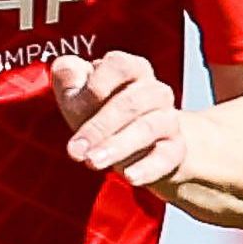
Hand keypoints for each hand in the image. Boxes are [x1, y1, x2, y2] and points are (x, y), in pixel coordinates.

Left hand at [49, 50, 188, 193]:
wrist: (139, 148)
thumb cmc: (101, 113)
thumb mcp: (78, 92)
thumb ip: (68, 75)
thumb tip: (67, 71)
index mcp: (131, 68)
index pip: (119, 66)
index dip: (96, 86)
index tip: (74, 107)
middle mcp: (154, 91)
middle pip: (130, 103)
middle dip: (98, 127)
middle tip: (75, 151)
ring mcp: (168, 119)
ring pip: (147, 129)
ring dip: (117, 147)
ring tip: (92, 162)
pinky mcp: (175, 149)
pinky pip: (165, 157)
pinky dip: (148, 168)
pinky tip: (130, 177)